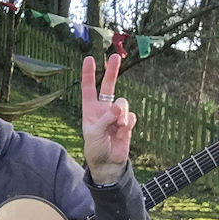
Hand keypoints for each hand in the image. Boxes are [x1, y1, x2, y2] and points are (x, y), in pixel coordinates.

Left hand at [81, 53, 135, 185]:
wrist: (108, 163)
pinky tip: (123, 131)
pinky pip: (131, 116)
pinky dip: (127, 122)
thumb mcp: (94, 133)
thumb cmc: (95, 147)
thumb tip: (118, 107)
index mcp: (90, 108)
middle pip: (108, 85)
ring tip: (118, 126)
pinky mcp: (127, 123)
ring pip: (123, 102)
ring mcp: (116, 115)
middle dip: (111, 71)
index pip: (88, 87)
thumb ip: (106, 118)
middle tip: (115, 56)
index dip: (88, 73)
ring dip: (121, 113)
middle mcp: (103, 108)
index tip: (89, 58)